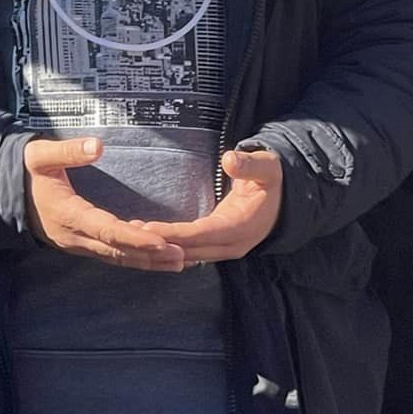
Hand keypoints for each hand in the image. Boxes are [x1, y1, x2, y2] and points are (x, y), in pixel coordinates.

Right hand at [24, 137, 187, 272]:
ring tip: (180, 261)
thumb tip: (98, 145)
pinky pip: (114, 257)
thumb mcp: (40, 156)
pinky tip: (158, 257)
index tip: (161, 241)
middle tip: (183, 256)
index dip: (134, 238)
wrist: (10, 196)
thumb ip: (67, 151)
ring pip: (118, 259)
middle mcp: (76, 236)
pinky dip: (137, 259)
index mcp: (68, 214)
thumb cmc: (29, 173)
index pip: (106, 230)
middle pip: (118, 252)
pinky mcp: (85, 246)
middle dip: (150, 255)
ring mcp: (80, 244)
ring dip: (149, 262)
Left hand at [137, 148, 284, 263]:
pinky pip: (191, 250)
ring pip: (190, 254)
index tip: (149, 229)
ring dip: (162, 247)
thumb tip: (229, 159)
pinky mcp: (217, 246)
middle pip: (192, 249)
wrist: (284, 201)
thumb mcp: (267, 168)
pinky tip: (147, 239)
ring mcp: (225, 248)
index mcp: (243, 226)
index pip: (205, 233)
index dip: (177, 233)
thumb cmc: (271, 180)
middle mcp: (233, 244)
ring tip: (131, 235)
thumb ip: (249, 165)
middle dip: (161, 243)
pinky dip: (170, 247)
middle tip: (129, 232)